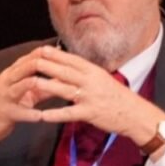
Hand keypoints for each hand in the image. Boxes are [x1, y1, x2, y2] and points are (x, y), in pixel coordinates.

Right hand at [0, 47, 55, 165]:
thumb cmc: (11, 106)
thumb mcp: (28, 94)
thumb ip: (43, 86)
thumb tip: (63, 78)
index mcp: (12, 73)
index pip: (29, 57)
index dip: (46, 54)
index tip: (63, 52)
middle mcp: (7, 80)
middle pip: (26, 67)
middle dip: (45, 64)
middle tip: (64, 66)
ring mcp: (5, 96)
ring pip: (21, 86)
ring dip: (39, 85)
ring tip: (57, 87)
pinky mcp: (5, 112)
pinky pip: (19, 112)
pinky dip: (30, 114)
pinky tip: (41, 116)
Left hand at [33, 46, 164, 147]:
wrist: (135, 114)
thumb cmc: (117, 97)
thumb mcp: (102, 80)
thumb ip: (85, 74)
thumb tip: (67, 69)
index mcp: (94, 71)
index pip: (71, 60)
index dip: (55, 55)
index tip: (40, 49)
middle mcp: (91, 81)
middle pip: (64, 72)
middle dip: (46, 66)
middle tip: (29, 62)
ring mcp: (90, 97)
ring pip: (64, 89)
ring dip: (46, 87)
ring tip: (30, 84)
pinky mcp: (90, 113)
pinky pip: (70, 113)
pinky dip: (56, 114)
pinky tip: (43, 116)